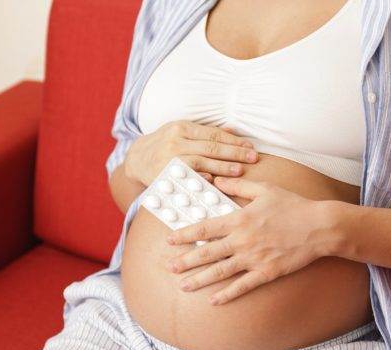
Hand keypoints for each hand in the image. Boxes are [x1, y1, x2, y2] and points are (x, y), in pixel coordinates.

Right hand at [124, 120, 257, 185]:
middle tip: (253, 158)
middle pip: (210, 147)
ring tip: (240, 170)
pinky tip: (214, 181)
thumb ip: (207, 133)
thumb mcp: (182, 132)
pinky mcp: (164, 174)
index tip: (250, 147)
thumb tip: (234, 131)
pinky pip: (186, 177)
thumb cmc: (165, 144)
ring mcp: (168, 158)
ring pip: (201, 162)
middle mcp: (175, 141)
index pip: (213, 134)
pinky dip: (200, 178)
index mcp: (182, 128)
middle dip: (234, 153)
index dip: (234, 141)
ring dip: (222, 167)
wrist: (137, 159)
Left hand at [165, 177, 341, 304]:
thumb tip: (216, 180)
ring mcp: (254, 258)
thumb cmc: (293, 206)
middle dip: (185, 260)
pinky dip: (227, 294)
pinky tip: (214, 301)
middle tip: (168, 266)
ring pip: (220, 272)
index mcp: (240, 219)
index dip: (185, 235)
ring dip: (199, 279)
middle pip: (207, 252)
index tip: (169, 240)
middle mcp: (243, 240)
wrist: (320, 227)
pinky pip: (243, 286)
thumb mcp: (265, 189)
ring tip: (183, 286)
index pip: (205, 228)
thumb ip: (238, 187)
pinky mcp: (267, 272)